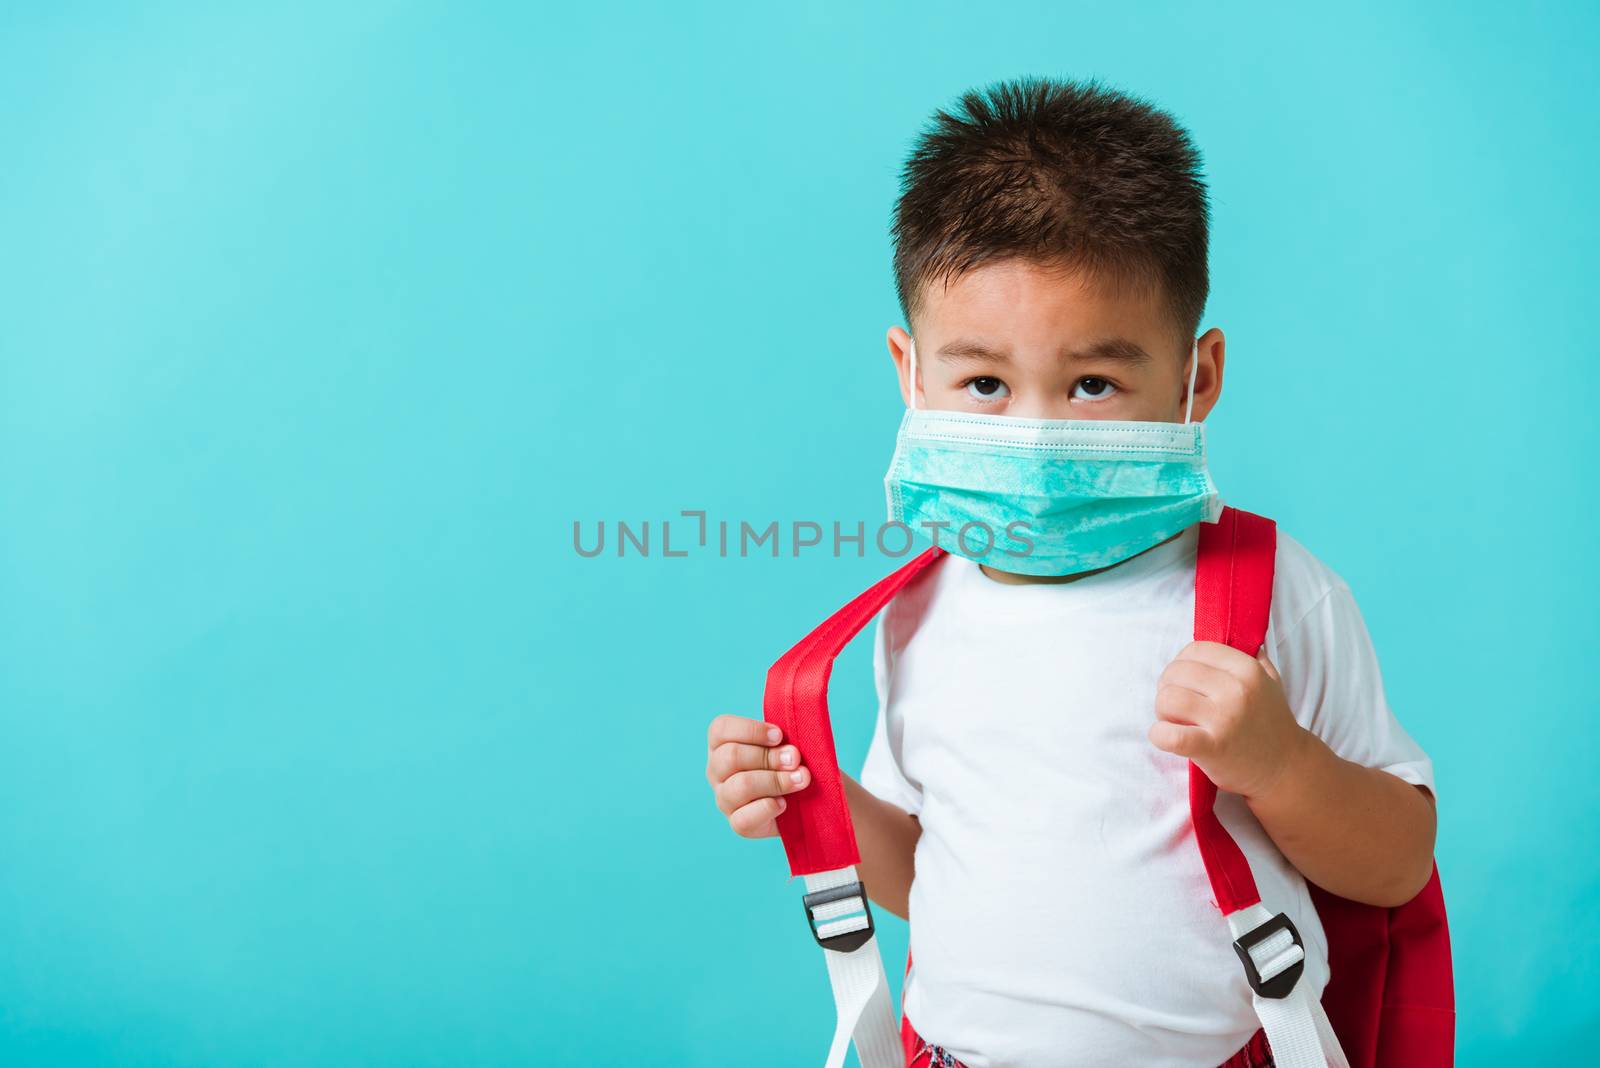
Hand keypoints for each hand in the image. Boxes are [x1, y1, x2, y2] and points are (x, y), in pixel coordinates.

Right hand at [705, 714, 812, 837]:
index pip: (721, 729)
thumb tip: (791, 752)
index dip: (751, 730)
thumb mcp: (783, 745)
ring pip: (740, 785)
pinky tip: (784, 803)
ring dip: (775, 781)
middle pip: (731, 756)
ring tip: (800, 779)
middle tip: (795, 759)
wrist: (799, 803)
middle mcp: (717, 771)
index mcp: (721, 744)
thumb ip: (784, 742)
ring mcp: (724, 798)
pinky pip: (744, 819)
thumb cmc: (788, 764)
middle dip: (769, 756)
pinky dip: (768, 808)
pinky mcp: (737, 823)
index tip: (779, 736)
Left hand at [1147, 641, 1311, 799]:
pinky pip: (1169, 735)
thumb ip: (1251, 655)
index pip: (1195, 650)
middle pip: (1175, 673)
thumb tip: (1233, 632)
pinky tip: (1166, 737)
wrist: (1285, 768)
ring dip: (1163, 712)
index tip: (1187, 683)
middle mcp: (1236, 690)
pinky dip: (1159, 735)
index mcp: (1248, 669)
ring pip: (1167, 699)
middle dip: (1169, 688)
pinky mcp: (1212, 748)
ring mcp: (1224, 719)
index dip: (1182, 664)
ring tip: (1176, 722)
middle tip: (1179, 707)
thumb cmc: (1270, 722)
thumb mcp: (1269, 681)